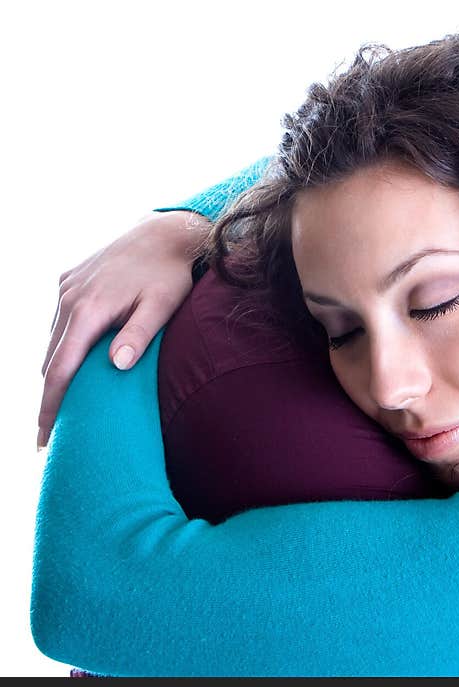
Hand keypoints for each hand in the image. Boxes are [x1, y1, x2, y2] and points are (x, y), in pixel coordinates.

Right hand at [39, 210, 209, 447]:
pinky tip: (71, 364)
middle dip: (49, 396)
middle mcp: (69, 299)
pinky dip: (61, 345)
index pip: (59, 369)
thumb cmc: (170, 274)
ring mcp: (66, 289)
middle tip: (53, 433)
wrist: (164, 233)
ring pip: (52, 340)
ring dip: (54, 371)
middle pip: (49, 359)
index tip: (44, 437)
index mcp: (88, 310)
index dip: (50, 406)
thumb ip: (139, 334)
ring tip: (61, 406)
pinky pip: (58, 321)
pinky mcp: (69, 281)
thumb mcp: (162, 305)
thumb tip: (116, 366)